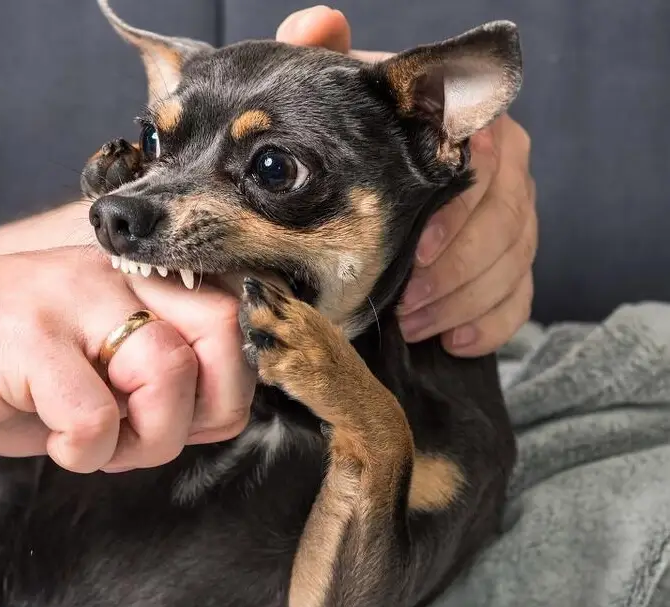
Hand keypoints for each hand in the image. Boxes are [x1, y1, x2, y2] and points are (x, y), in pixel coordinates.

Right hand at [0, 247, 252, 472]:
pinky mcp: (27, 341)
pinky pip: (96, 417)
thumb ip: (149, 378)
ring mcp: (68, 303)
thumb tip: (216, 414)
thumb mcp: (80, 362)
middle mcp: (108, 278)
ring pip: (169, 374)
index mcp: (126, 279)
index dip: (223, 385)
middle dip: (202, 409)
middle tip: (146, 434)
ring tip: (90, 440)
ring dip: (142, 439)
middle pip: (223, 332)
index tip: (180, 420)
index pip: (231, 318)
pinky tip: (51, 441)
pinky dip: (83, 453)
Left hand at [276, 7, 537, 356]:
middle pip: (508, 221)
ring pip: (515, 262)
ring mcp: (511, 217)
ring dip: (463, 302)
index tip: (418, 252)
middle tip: (407, 304)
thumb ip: (329, 59)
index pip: (489, 166)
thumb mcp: (337, 99)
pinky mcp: (509, 262)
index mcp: (471, 128)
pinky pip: (519, 297)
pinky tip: (451, 340)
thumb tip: (321, 23)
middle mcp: (505, 168)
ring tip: (412, 325)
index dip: (458, 215)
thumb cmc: (352, 136)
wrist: (360, 177)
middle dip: (457, 271)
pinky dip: (489, 324)